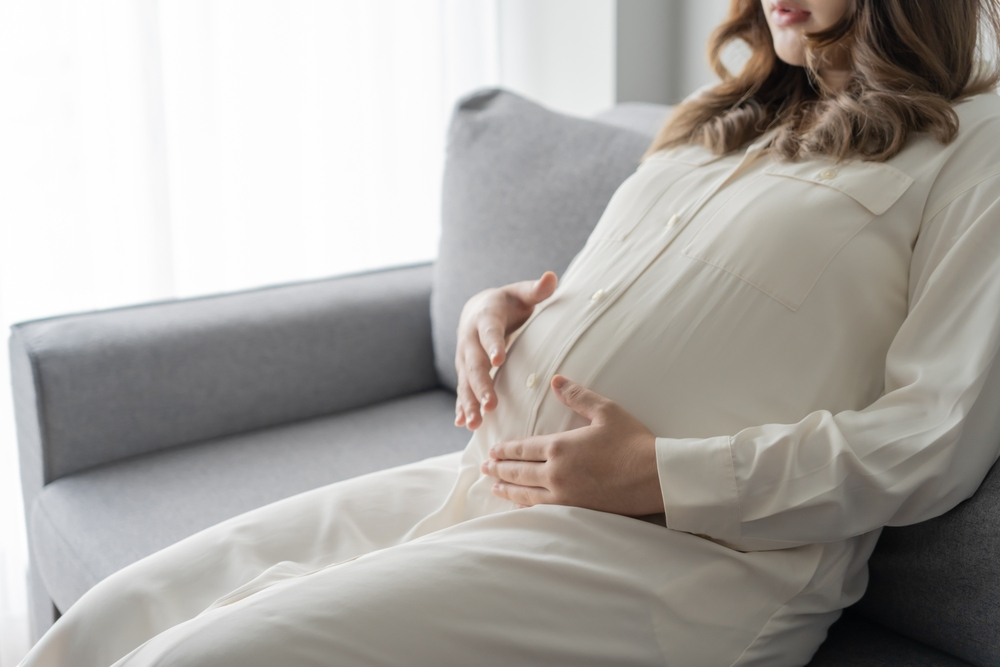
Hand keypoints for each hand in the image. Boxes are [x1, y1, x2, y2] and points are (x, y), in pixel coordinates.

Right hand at [454, 271, 557, 429]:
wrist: (477, 309)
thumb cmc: (507, 303)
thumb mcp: (521, 294)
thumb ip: (536, 290)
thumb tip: (551, 277)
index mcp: (484, 317)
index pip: (489, 331)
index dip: (493, 344)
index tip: (498, 359)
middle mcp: (469, 339)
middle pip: (474, 364)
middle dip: (481, 385)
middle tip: (490, 404)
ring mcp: (464, 357)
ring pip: (465, 382)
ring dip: (469, 403)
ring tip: (475, 423)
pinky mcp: (464, 371)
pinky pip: (462, 390)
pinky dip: (461, 407)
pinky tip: (463, 424)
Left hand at [480, 376, 663, 516]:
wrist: (656, 477)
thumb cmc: (633, 441)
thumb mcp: (606, 411)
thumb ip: (577, 396)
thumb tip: (555, 380)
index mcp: (560, 447)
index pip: (523, 449)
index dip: (505, 450)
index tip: (493, 450)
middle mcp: (556, 473)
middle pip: (519, 472)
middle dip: (499, 469)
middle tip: (485, 468)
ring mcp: (565, 496)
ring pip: (526, 493)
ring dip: (507, 489)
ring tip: (494, 487)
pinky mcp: (575, 511)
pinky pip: (542, 509)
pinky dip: (526, 506)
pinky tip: (521, 505)